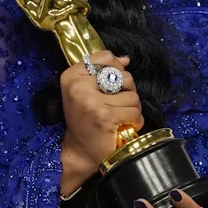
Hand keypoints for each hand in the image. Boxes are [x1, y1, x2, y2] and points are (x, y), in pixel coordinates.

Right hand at [60, 51, 143, 177]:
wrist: (80, 151)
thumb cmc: (84, 120)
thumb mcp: (86, 91)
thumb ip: (103, 71)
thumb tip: (125, 59)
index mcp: (71, 76)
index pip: (105, 57)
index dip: (116, 68)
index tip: (113, 84)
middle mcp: (78, 86)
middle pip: (123, 75)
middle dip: (127, 91)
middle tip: (117, 105)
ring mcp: (91, 102)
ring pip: (132, 95)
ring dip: (132, 108)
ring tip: (121, 117)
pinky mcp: (105, 117)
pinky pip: (134, 111)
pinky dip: (135, 120)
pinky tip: (125, 126)